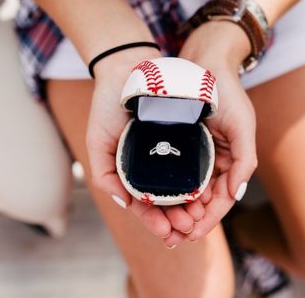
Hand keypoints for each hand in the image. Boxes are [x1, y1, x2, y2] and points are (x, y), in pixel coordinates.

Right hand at [87, 47, 206, 245]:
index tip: (166, 234)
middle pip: (165, 201)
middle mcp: (150, 165)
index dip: (154, 222)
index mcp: (130, 171)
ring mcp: (167, 153)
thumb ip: (104, 175)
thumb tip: (125, 204)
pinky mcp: (183, 139)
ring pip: (181, 186)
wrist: (126, 70)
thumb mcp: (97, 142)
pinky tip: (206, 193)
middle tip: (186, 231)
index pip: (143, 205)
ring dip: (189, 206)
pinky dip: (198, 182)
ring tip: (198, 219)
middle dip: (175, 219)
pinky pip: (192, 165)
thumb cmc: (106, 107)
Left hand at [167, 21, 257, 243]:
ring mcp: (197, 154)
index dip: (209, 219)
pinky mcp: (180, 145)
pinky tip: (154, 198)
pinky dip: (167, 188)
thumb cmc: (227, 92)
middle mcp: (214, 161)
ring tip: (161, 225)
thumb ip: (244, 159)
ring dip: (176, 209)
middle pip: (203, 200)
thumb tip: (236, 194)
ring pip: (187, 190)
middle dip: (189, 220)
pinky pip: (174, 172)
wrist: (205, 63)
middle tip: (171, 236)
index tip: (192, 234)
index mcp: (232, 161)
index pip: (223, 199)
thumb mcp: (242, 124)